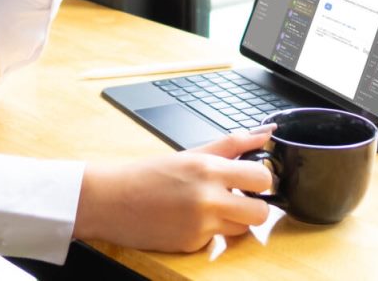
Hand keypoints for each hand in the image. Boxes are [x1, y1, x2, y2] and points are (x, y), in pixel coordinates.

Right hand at [73, 126, 274, 252]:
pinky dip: (210, 233)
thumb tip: (266, 132)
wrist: (112, 200)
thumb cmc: (149, 175)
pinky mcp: (191, 245)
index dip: (261, 179)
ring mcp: (200, 225)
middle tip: (238, 199)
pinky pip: (217, 241)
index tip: (252, 180)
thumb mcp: (191, 154)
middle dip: (254, 206)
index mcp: (208, 169)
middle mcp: (207, 198)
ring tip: (211, 209)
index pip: (262, 177)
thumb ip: (232, 144)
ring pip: (243, 230)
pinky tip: (190, 221)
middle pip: (261, 211)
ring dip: (234, 221)